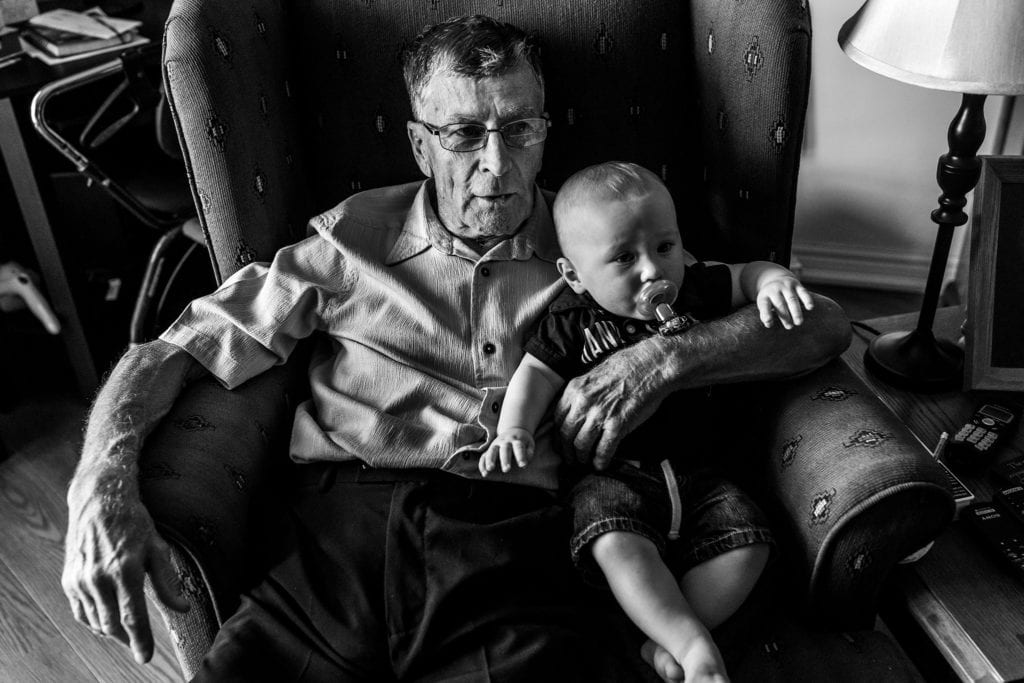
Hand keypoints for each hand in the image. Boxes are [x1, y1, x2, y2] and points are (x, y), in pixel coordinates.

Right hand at [62, 469, 188, 662]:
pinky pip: (80, 612)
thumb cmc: (135, 523)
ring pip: (95, 621)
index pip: (132, 616)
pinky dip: (93, 622)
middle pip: (112, 624)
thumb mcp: (158, 548)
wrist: (100, 501)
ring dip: (110, 632)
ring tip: (126, 634)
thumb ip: (168, 582)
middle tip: (139, 646)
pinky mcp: (69, 579)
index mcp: (126, 570)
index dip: (140, 640)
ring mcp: (81, 579)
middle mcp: (100, 577)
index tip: (145, 657)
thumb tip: (182, 608)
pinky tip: (106, 621)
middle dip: (127, 639)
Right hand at [479, 428, 534, 475]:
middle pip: (504, 449)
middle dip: (505, 459)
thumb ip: (529, 452)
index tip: (523, 465)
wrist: (513, 429)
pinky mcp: (490, 449)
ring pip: (491, 451)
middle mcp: (505, 441)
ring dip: (490, 460)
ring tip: (490, 469)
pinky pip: (484, 456)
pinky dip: (482, 464)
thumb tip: (524, 463)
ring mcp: (496, 444)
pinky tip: (484, 474)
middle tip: (506, 470)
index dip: (521, 456)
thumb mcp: (529, 443)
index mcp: (516, 440)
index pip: (518, 447)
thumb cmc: (523, 440)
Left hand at [554, 340, 669, 470]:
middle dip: (566, 451)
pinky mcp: (618, 425)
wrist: (651, 365)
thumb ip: (581, 394)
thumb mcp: (593, 376)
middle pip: (566, 434)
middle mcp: (583, 402)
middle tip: (571, 459)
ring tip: (585, 462)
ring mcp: (600, 414)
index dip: (558, 435)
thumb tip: (575, 412)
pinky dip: (600, 461)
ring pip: (581, 445)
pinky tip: (600, 465)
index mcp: (575, 389)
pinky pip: (603, 450)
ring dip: (581, 458)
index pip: (557, 418)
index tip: (561, 443)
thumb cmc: (625, 367)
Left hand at [756, 276, 813, 329]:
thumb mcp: (764, 304)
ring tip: (799, 322)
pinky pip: (803, 292)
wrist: (776, 279)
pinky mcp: (796, 284)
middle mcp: (775, 290)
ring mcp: (786, 286)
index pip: (764, 305)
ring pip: (792, 299)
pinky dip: (807, 300)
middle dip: (785, 316)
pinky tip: (810, 307)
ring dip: (796, 311)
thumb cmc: (770, 298)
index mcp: (764, 296)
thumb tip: (769, 324)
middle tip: (789, 327)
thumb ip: (766, 314)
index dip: (766, 314)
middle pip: (780, 304)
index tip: (769, 323)